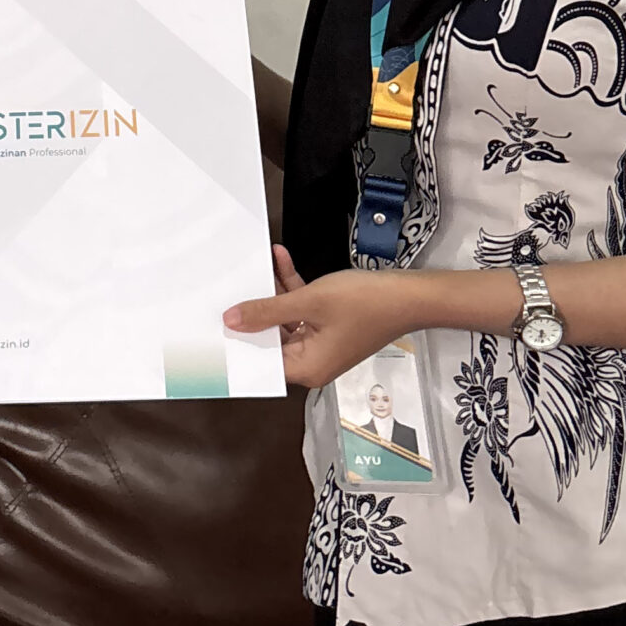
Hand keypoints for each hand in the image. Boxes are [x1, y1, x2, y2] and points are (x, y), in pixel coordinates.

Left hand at [224, 245, 417, 389]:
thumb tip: (231, 321)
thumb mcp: (310, 302)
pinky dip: (294, 286)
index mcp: (307, 368)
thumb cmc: (362, 303)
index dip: (241, 338)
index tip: (215, 319)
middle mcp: (313, 361)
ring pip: (287, 317)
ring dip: (277, 289)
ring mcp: (323, 343)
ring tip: (259, 261)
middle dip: (256, 306)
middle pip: (273, 336)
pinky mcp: (332, 325)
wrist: (410, 295)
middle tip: (231, 282)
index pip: (263, 359)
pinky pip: (304, 308)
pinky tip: (282, 257)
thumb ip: (268, 310)